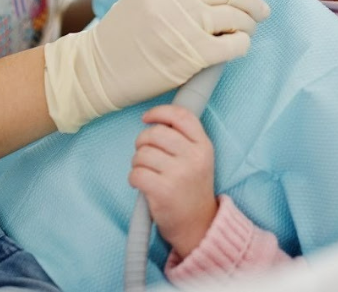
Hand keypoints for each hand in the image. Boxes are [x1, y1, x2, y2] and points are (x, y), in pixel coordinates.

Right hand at [43, 0, 268, 132]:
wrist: (97, 69)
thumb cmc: (125, 34)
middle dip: (253, 1)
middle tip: (262, 10)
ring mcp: (186, 24)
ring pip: (237, 17)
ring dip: (250, 23)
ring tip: (250, 29)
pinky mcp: (193, 54)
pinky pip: (234, 45)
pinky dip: (242, 45)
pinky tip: (238, 47)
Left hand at [129, 105, 218, 258]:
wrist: (197, 225)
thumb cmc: (191, 188)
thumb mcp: (199, 159)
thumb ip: (184, 138)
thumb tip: (154, 118)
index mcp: (204, 146)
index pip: (181, 116)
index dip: (160, 112)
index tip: (146, 117)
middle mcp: (193, 158)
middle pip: (155, 133)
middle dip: (142, 142)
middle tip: (145, 154)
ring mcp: (179, 174)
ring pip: (142, 153)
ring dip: (137, 162)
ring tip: (146, 172)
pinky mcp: (163, 191)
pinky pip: (136, 173)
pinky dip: (133, 178)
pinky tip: (142, 184)